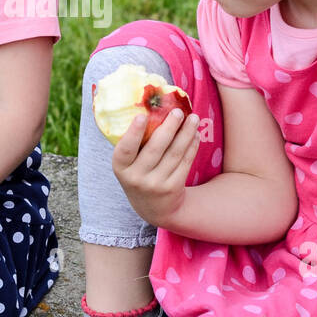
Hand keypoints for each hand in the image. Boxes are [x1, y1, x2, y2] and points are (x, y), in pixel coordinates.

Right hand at [110, 108, 200, 227]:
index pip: (125, 149)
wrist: (154, 208)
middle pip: (155, 148)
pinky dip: (192, 146)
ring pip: (174, 154)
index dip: (133, 133)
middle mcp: (136, 178)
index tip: (143, 115)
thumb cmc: (139, 174)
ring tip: (193, 118)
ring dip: (186, 133)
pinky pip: (185, 163)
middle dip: (169, 127)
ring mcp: (156, 185)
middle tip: (178, 111)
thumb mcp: (129, 165)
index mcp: (121, 168)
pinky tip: (195, 134)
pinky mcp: (173, 188)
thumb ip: (134, 144)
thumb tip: (151, 108)